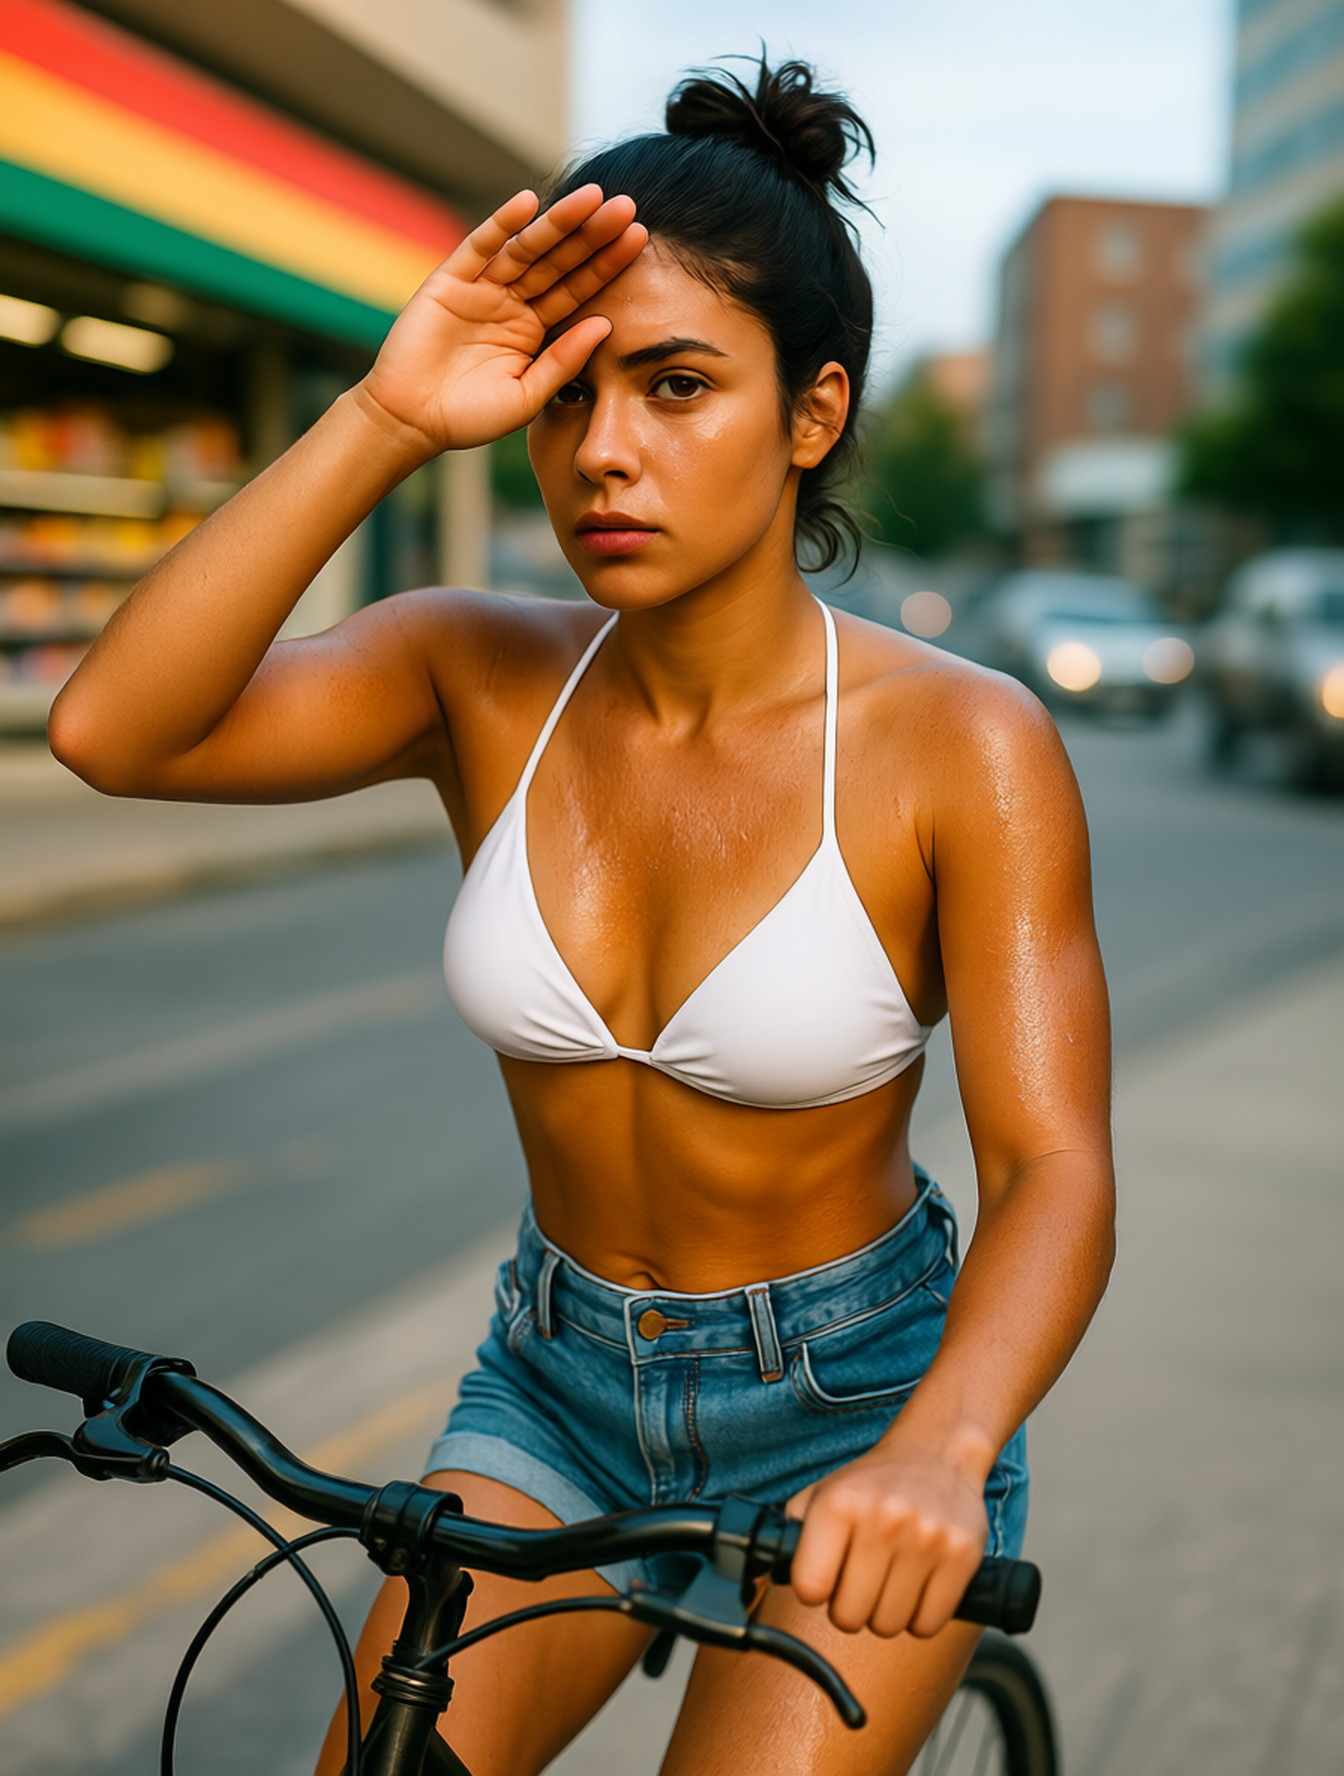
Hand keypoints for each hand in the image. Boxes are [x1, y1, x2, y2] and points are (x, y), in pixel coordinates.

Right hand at [356, 185, 647, 455]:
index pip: (578, 290)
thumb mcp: (528, 396)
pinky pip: (479, 247)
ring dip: (558, 222)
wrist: (412, 422)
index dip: (606, 265)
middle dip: (591, 235)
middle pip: (559, 261)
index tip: (639, 239)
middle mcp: (512, 302)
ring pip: (527, 248)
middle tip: (627, 207)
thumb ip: (564, 361)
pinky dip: (502, 224)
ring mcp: (482, 289)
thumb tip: (605, 324)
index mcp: (534, 329)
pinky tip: (529, 203)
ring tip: (592, 197)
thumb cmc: (470, 418)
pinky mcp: (450, 281)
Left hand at [787, 1442, 986, 1638]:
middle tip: (861, 1580)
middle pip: (849, 1616)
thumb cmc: (873, 1484)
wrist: (937, 1453)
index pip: (809, 1588)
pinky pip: (927, 1625)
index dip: (815, 1590)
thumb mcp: (822, 1493)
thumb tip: (764, 1574)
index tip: (824, 1578)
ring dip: (886, 1613)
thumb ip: (792, 1533)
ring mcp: (925, 1537)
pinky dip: (920, 1617)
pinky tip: (918, 1584)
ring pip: (888, 1626)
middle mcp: (882, 1518)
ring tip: (890, 1578)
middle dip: (850, 1607)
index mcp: (838, 1502)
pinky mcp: (962, 1556)